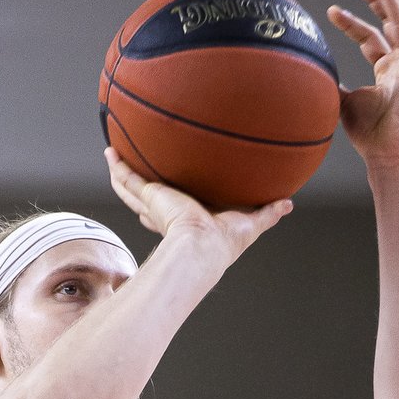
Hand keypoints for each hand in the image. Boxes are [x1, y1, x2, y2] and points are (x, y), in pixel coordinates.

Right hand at [104, 147, 291, 264]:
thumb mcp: (251, 222)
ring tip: (113, 155)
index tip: (163, 196)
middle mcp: (167, 214)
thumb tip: (289, 204)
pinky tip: (110, 152)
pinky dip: (117, 167)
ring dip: (121, 172)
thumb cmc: (225, 243)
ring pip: (131, 188)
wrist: (203, 246)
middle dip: (138, 188)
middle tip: (131, 172)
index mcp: (186, 221)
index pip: (171, 213)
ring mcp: (154, 206)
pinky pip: (127, 179)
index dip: (165, 206)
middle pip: (145, 199)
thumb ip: (268, 212)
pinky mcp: (148, 197)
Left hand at [326, 0, 398, 169]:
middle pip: (390, 24)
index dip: (351, 22)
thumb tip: (311, 71)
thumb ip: (332, 84)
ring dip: (392, 1)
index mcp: (386, 70)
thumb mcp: (342, 102)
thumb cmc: (369, 135)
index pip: (370, 38)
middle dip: (376, 1)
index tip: (331, 11)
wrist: (386, 156)